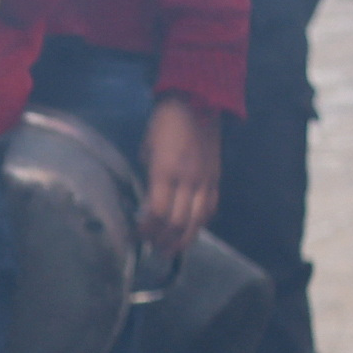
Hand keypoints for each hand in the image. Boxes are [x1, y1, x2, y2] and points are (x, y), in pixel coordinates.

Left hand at [137, 93, 223, 255]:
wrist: (197, 102)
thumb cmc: (165, 122)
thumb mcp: (147, 148)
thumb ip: (150, 174)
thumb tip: (148, 195)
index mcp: (165, 171)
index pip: (156, 212)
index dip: (146, 229)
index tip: (136, 235)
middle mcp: (188, 179)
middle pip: (178, 221)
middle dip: (164, 240)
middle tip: (153, 249)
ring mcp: (205, 180)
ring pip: (197, 220)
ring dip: (183, 238)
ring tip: (171, 249)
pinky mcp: (216, 178)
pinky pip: (210, 207)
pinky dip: (200, 222)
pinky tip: (191, 229)